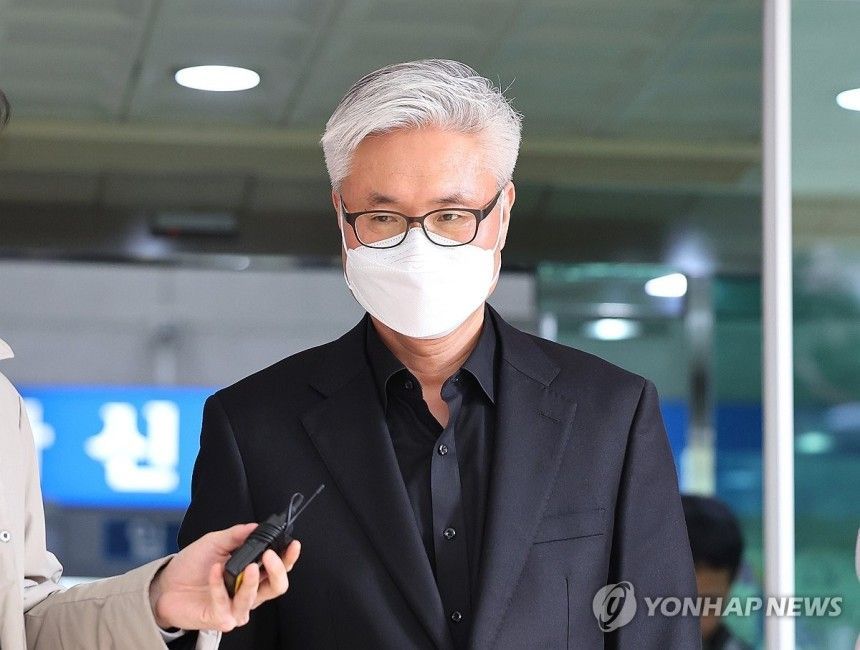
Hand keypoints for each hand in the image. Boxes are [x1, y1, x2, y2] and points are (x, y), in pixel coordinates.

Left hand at [148, 523, 300, 631]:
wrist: (165, 585)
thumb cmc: (192, 566)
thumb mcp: (215, 542)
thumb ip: (237, 535)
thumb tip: (256, 526)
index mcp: (252, 574)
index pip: (278, 568)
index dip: (288, 557)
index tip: (292, 544)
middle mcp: (248, 593)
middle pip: (276, 587)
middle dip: (278, 571)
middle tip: (271, 555)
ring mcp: (235, 608)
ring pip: (254, 598)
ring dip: (251, 581)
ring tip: (247, 565)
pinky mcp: (219, 618)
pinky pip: (225, 603)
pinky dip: (220, 585)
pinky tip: (214, 570)